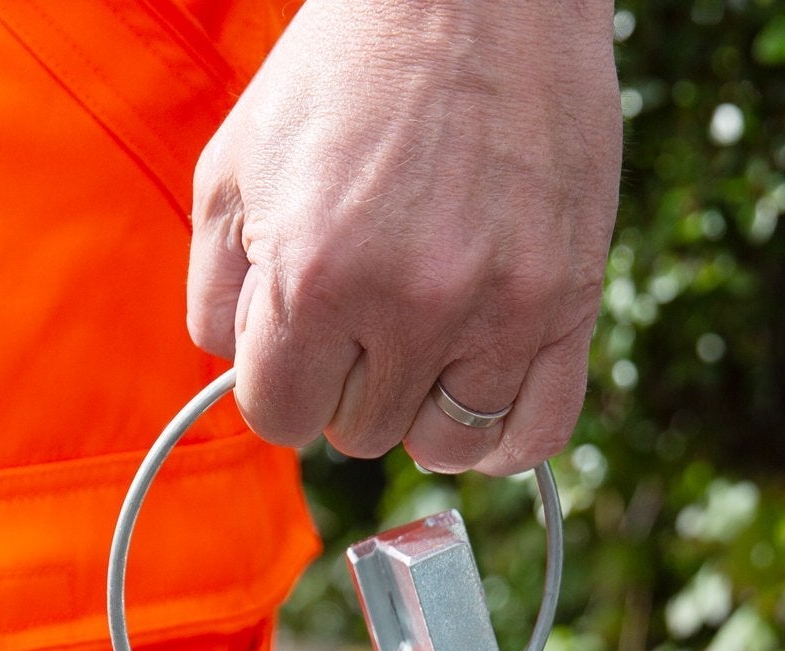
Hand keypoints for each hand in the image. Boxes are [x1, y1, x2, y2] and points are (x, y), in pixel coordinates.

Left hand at [188, 0, 621, 474]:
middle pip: (360, 434)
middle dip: (349, 384)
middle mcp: (412, 304)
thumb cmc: (345, 71)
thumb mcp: (232, 168)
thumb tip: (239, 377)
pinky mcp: (570, 297)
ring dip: (421, 413)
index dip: (282, 383)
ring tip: (420, 345)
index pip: (281, 418)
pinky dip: (502, 437)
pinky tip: (475, 390)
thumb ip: (214, 293)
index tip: (299, 338)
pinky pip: (537, 431)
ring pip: (444, 445)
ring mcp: (501, 307)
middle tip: (364, 309)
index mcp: (317, 276)